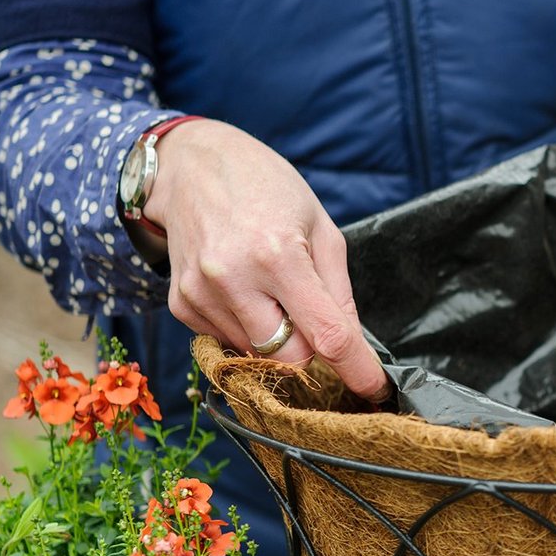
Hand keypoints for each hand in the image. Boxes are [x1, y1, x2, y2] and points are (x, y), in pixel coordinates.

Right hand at [139, 120, 388, 399]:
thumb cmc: (266, 189)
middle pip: (289, 361)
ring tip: (272, 291)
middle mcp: (233, 280)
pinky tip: (245, 291)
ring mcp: (201, 295)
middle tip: (316, 322)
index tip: (375, 389)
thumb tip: (354, 347)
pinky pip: (227, 343)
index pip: (327, 336)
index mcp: (278, 256)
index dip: (357, 371)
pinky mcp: (181, 305)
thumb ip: (339, 292)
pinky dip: (246, 329)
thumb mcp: (320, 228)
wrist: (190, 165)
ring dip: (276, 340)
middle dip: (312, 354)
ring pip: (257, 357)